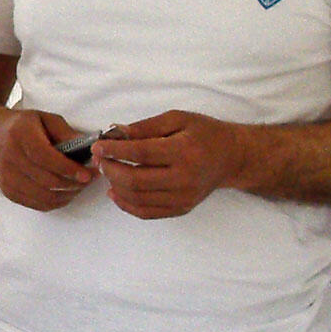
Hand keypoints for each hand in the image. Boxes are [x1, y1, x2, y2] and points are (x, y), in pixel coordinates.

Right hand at [0, 109, 95, 210]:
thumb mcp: (44, 119)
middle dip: (74, 183)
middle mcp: (10, 158)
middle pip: (47, 181)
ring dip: (67, 195)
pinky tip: (66, 192)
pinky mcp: (9, 192)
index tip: (87, 173)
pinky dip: (56, 202)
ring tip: (79, 186)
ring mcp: (7, 178)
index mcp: (20, 136)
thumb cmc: (21, 127)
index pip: (46, 158)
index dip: (68, 169)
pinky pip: (38, 205)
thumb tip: (87, 148)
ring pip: (44, 197)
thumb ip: (66, 132)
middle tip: (89, 179)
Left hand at [93, 110, 251, 218]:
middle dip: (110, 169)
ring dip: (115, 186)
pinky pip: (146, 212)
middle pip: (135, 180)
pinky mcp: (181, 209)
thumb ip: (145, 127)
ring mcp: (183, 197)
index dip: (114, 150)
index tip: (98, 146)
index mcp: (184, 151)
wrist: (232, 158)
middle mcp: (184, 178)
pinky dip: (126, 204)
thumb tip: (115, 133)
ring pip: (137, 198)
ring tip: (107, 172)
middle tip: (99, 159)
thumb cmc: (205, 134)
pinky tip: (115, 192)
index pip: (140, 153)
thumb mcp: (178, 119)